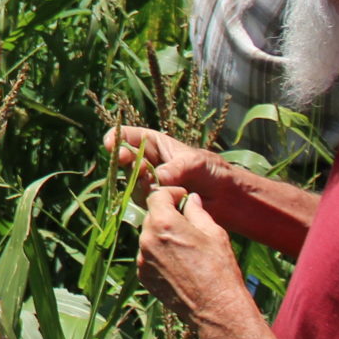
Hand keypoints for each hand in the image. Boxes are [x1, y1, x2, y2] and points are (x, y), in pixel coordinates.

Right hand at [106, 125, 222, 198]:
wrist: (227, 197)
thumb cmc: (212, 170)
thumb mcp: (196, 162)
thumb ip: (176, 168)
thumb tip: (157, 177)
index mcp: (154, 144)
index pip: (129, 136)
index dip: (117, 138)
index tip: (111, 144)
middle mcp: (148, 162)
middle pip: (125, 159)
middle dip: (125, 161)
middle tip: (132, 163)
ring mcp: (149, 182)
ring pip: (131, 181)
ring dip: (138, 182)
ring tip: (154, 182)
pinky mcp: (154, 201)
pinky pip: (142, 201)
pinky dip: (148, 199)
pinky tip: (161, 198)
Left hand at [134, 185, 253, 331]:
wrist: (217, 309)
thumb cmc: (220, 269)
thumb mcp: (214, 233)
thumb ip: (197, 212)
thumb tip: (190, 199)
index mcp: (163, 223)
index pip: (157, 196)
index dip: (170, 193)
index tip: (182, 197)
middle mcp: (147, 239)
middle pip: (152, 216)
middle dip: (167, 215)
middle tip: (187, 223)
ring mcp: (142, 259)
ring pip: (149, 237)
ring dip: (162, 236)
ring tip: (185, 247)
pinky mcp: (143, 276)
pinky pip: (148, 256)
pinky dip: (159, 254)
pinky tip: (179, 264)